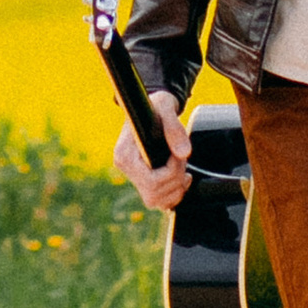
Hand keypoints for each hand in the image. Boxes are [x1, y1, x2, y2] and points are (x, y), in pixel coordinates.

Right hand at [115, 87, 192, 209]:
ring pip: (157, 202)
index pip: (150, 181)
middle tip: (180, 158)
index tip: (178, 154)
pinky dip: (174, 194)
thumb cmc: (156, 106)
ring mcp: (133, 177)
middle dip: (176, 179)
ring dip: (176, 188)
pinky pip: (159, 202)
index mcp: (124, 154)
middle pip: (154, 194)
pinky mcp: (143, 181)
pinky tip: (180, 178)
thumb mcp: (166, 108)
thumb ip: (174, 130)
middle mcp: (125, 169)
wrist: (153, 107)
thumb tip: (184, 154)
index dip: (171, 171)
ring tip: (181, 166)